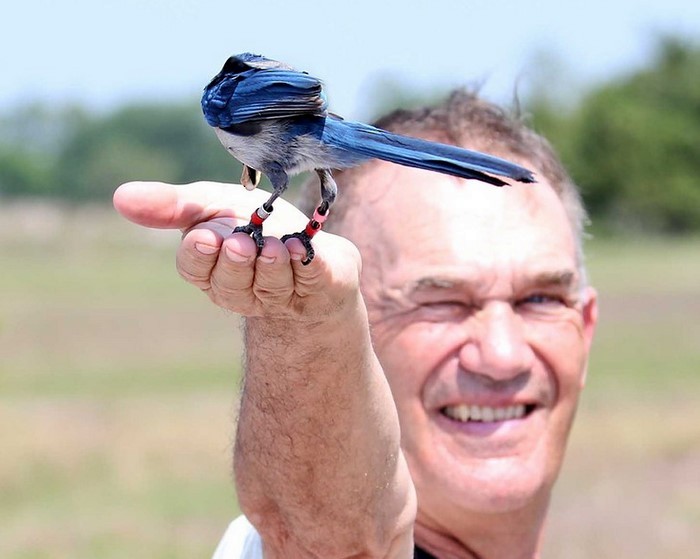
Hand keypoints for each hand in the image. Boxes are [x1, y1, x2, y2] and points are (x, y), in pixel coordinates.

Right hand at [113, 181, 361, 320]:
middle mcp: (243, 289)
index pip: (196, 268)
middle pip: (231, 284)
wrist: (308, 243)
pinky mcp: (318, 288)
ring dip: (271, 265)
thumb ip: (172, 204)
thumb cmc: (253, 223)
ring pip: (270, 287)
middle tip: (241, 242)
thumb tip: (119, 197)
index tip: (207, 236)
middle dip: (236, 263)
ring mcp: (281, 294)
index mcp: (212, 269)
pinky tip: (302, 248)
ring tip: (275, 246)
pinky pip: (310, 281)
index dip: (201, 255)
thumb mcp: (212, 203)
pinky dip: (306, 265)